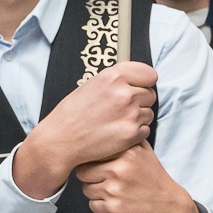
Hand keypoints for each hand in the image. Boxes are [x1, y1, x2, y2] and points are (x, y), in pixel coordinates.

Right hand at [11, 60, 154, 198]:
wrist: (62, 139)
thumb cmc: (73, 113)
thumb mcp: (92, 84)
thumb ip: (117, 80)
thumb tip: (137, 79)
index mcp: (114, 76)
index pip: (149, 74)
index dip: (145, 82)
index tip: (140, 87)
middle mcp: (124, 93)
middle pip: (151, 94)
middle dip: (141, 101)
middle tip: (123, 108)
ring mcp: (129, 114)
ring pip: (149, 113)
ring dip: (138, 118)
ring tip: (117, 121)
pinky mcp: (131, 134)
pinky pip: (145, 130)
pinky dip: (135, 133)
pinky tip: (118, 133)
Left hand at [74, 144, 207, 212]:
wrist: (169, 207)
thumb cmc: (154, 179)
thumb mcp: (145, 152)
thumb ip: (126, 140)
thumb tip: (105, 130)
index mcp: (126, 153)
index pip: (91, 153)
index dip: (91, 160)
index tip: (96, 164)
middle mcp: (119, 170)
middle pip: (82, 172)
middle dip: (90, 177)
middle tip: (102, 180)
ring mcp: (115, 190)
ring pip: (86, 190)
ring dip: (95, 192)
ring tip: (112, 192)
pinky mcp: (113, 209)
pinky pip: (93, 205)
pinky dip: (101, 206)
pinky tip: (115, 202)